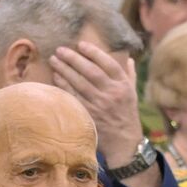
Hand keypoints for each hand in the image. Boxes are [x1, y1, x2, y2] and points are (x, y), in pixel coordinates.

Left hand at [51, 42, 142, 160]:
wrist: (124, 142)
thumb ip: (129, 75)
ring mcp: (99, 105)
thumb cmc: (127, 114)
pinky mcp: (89, 115)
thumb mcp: (133, 94)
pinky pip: (73, 97)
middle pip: (90, 71)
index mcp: (123, 85)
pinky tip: (56, 77)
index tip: (80, 44)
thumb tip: (128, 58)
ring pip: (79, 84)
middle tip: (60, 50)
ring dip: (65, 70)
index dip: (94, 53)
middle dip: (74, 59)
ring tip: (54, 60)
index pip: (109, 64)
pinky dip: (64, 86)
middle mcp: (111, 94)